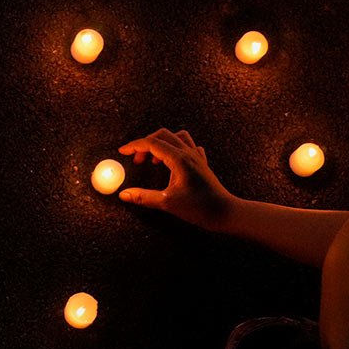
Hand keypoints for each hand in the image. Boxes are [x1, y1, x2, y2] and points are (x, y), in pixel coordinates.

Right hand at [117, 128, 237, 230]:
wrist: (225, 212)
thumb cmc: (200, 208)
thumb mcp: (167, 203)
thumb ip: (143, 197)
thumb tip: (124, 194)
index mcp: (179, 159)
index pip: (152, 143)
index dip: (134, 146)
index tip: (122, 152)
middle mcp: (188, 153)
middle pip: (163, 136)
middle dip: (146, 144)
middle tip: (136, 160)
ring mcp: (197, 157)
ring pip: (177, 137)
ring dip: (162, 143)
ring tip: (154, 159)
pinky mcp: (202, 164)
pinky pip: (189, 146)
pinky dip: (177, 148)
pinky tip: (173, 161)